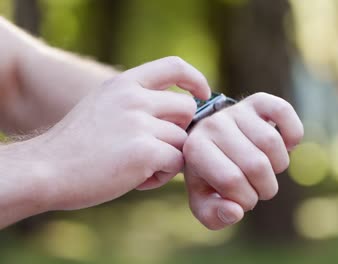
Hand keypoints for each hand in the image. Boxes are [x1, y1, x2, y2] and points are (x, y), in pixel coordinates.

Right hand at [27, 56, 209, 210]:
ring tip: (140, 168)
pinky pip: (176, 162)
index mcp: (124, 83)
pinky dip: (162, 175)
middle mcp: (134, 98)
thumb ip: (138, 101)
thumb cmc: (77, 144)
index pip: (175, 66)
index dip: (196, 79)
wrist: (46, 169)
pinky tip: (137, 180)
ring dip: (169, 158)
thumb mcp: (104, 105)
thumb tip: (182, 109)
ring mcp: (140, 123)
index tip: (202, 94)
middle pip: (188, 108)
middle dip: (182, 130)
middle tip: (159, 148)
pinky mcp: (145, 151)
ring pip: (183, 140)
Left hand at [183, 92, 303, 229]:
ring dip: (279, 167)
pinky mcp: (258, 101)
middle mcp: (213, 124)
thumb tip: (235, 212)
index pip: (232, 181)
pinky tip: (286, 146)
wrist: (212, 141)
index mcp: (195, 149)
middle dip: (264, 188)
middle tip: (257, 189)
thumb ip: (214, 215)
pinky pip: (284, 112)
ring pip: (273, 143)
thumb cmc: (208, 176)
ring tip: (267, 170)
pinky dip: (292, 134)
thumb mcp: (203, 200)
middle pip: (256, 164)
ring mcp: (236, 110)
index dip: (246, 199)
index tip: (242, 200)